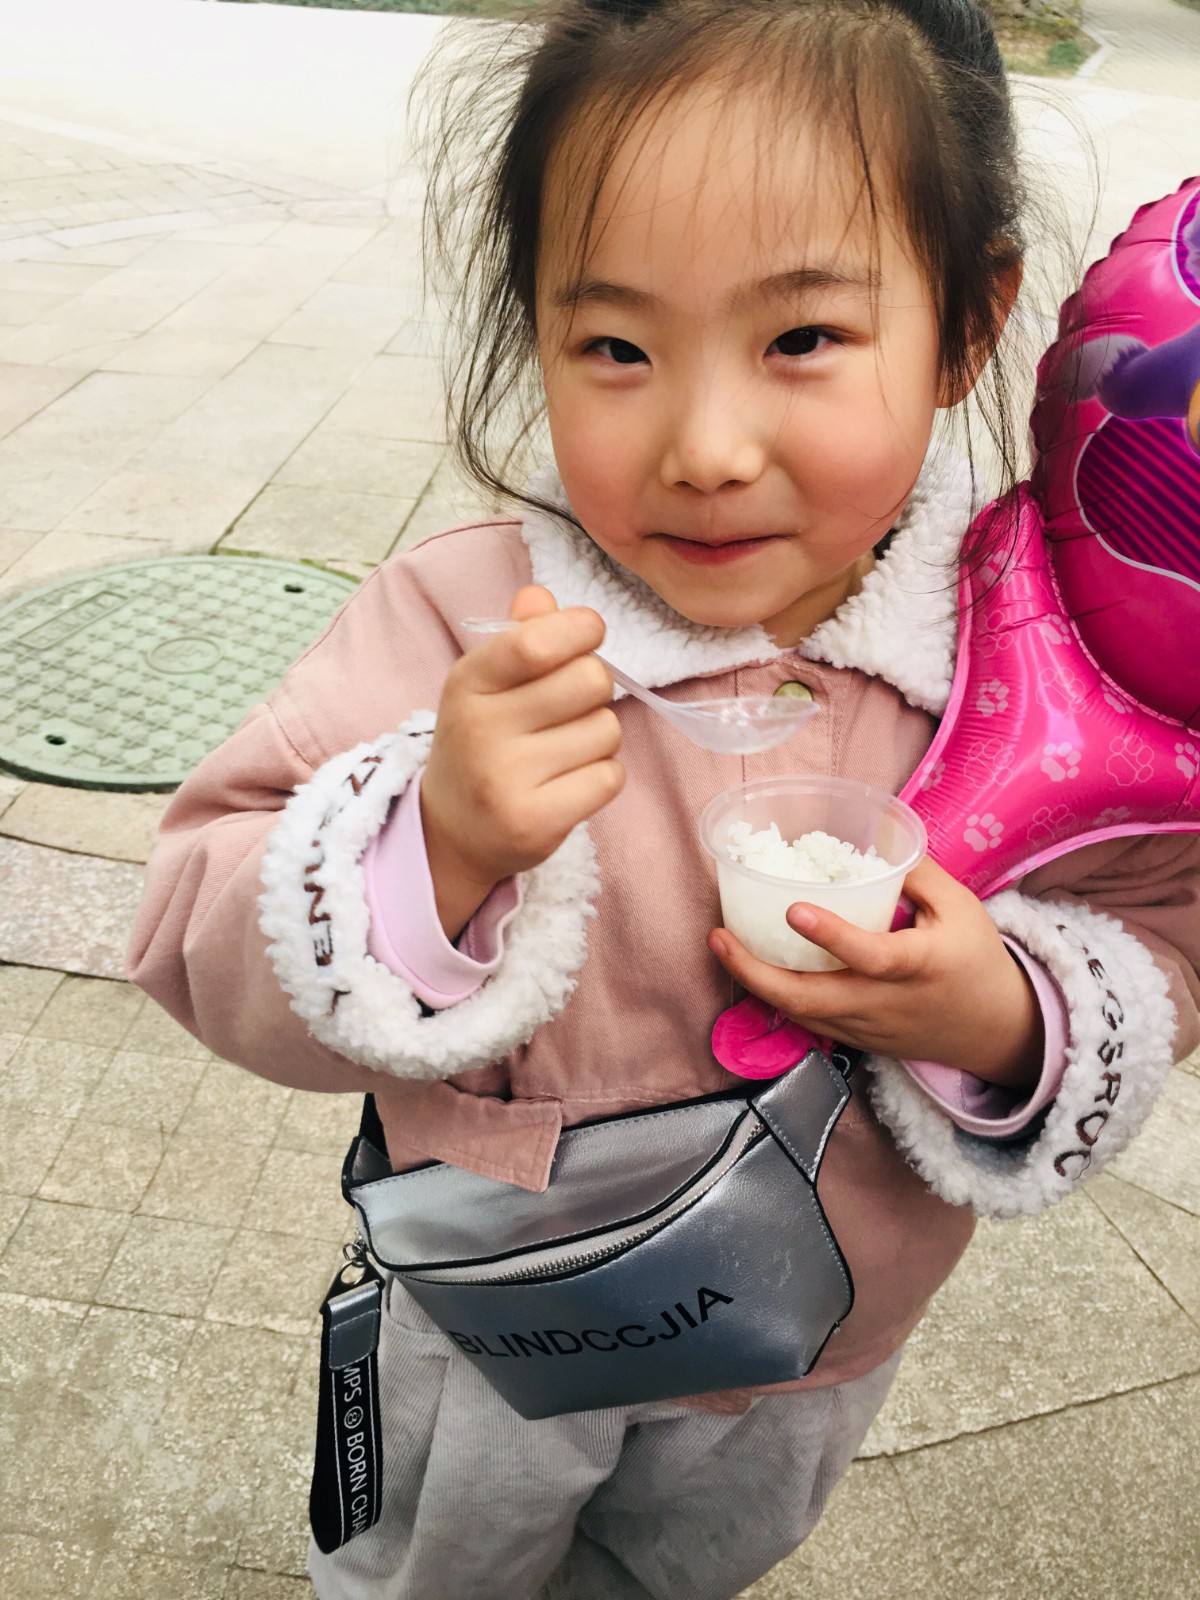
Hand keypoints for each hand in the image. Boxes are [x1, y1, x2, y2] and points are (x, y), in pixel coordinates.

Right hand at [420, 586, 624, 940]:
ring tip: (563, 751)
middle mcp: (481, 729)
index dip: (580, 629)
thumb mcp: (486, 685)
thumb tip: (540, 596)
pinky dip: (601, 777)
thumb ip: (519, 637)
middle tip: (571, 706)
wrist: (452, 831)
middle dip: (595, 688)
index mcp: (467, 683)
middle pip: (589, 681)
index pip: (536, 642)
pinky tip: (569, 783)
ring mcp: (505, 780)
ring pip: (606, 730)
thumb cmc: (483, 742)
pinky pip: (609, 778)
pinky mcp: (533, 824)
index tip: (588, 633)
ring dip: (598, 737)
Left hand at [706, 857, 1043, 1091]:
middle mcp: (886, 1003)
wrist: (994, 1030)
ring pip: (801, 1014)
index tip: (792, 910)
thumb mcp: (960, 908)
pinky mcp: (856, 1040)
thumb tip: (874, 832)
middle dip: (756, 973)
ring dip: (756, 982)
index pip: (871, 956)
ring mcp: (866, 1027)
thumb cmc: (976, 959)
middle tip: (718, 937)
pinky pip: (808, 1020)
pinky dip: (776, 995)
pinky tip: (753, 965)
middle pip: (810, 1000)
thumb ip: (917, 873)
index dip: (831, 936)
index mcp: (920, 965)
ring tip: (723, 943)